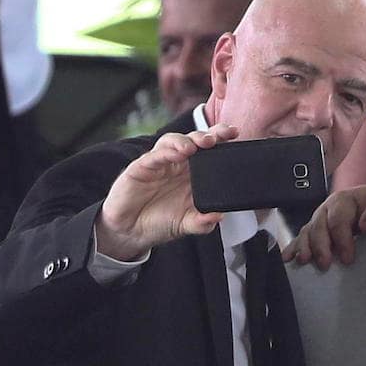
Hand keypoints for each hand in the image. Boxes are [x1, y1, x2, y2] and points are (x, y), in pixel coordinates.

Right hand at [95, 124, 239, 259]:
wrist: (131, 231)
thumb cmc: (159, 221)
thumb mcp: (186, 225)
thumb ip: (202, 223)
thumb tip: (219, 216)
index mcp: (192, 174)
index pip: (208, 151)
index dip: (220, 139)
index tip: (234, 134)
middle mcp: (177, 164)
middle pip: (193, 140)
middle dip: (206, 135)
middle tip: (216, 138)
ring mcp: (159, 164)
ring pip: (172, 142)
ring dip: (185, 140)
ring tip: (195, 146)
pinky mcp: (141, 168)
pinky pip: (153, 156)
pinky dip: (165, 152)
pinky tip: (176, 153)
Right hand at [282, 184, 365, 267]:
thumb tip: (364, 226)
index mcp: (345, 199)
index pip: (338, 219)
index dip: (342, 239)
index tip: (348, 258)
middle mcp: (328, 208)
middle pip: (319, 225)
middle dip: (320, 245)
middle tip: (325, 264)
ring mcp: (319, 220)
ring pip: (307, 232)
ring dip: (305, 247)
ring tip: (305, 261)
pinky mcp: (315, 233)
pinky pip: (301, 239)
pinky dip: (293, 248)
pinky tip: (287, 258)